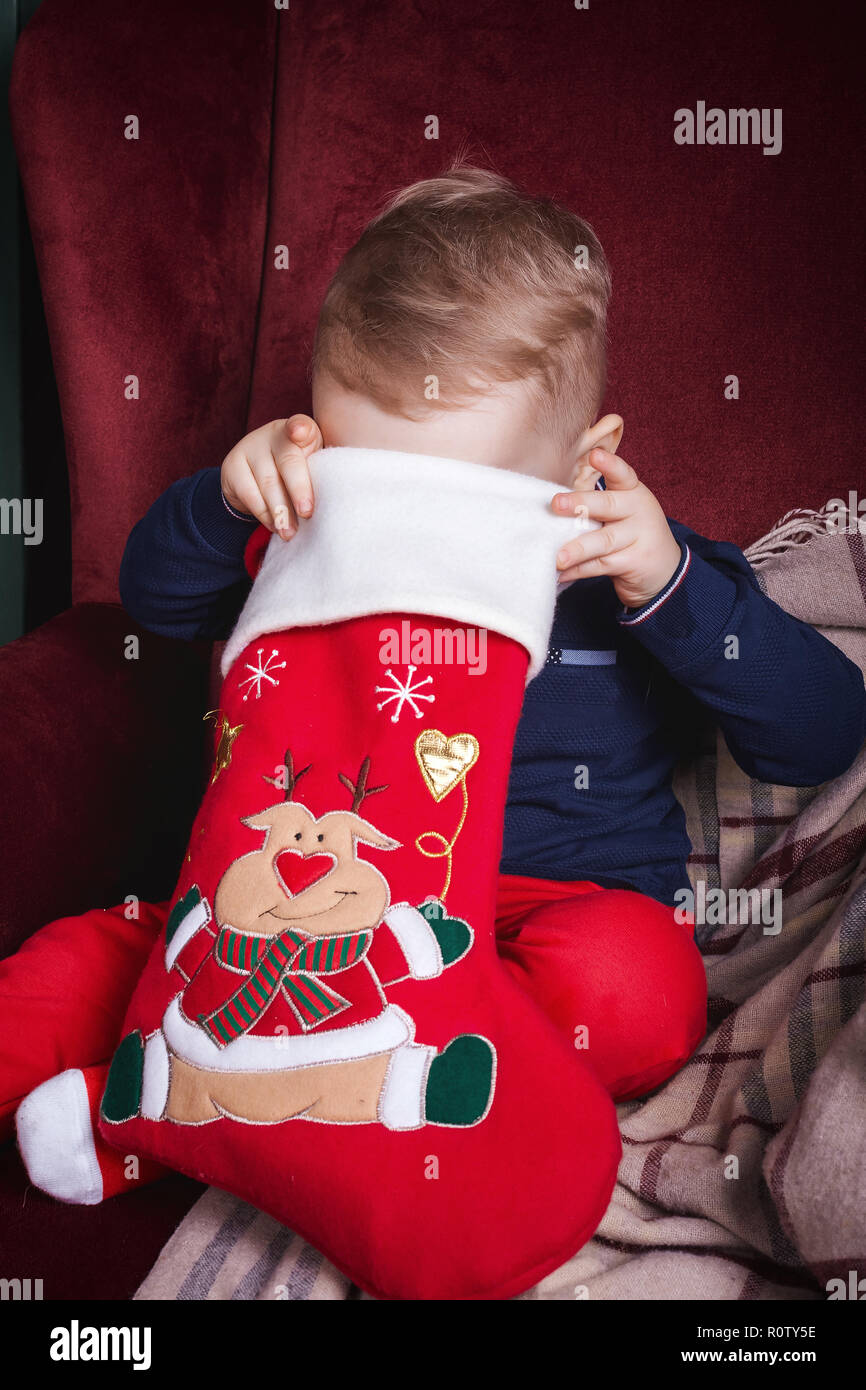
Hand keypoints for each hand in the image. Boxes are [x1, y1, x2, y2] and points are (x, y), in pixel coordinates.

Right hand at [221, 415, 323, 540]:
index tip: (300, 434)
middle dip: (298, 490)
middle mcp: (273, 434)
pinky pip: (249, 494)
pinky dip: (264, 514)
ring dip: (281, 512)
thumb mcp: (314, 465)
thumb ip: (323, 473)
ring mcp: (250, 448)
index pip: (301, 426)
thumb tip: (337, 502)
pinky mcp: (232, 466)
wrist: (258, 472)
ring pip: (268, 483)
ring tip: (290, 532)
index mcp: (301, 430)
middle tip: (307, 513)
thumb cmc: (299, 471)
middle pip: (287, 462)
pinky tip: (274, 526)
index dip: (300, 429)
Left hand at [551, 448, 682, 608]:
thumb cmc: (630, 532)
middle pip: (608, 506)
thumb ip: (597, 504)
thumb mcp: (623, 511)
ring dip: (578, 549)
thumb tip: (553, 506)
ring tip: (558, 557)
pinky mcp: (634, 562)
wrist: (664, 569)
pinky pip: (600, 566)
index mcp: (632, 492)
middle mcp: (638, 511)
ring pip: (603, 541)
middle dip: (581, 504)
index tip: (595, 455)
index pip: (622, 474)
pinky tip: (560, 574)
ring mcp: (638, 537)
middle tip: (556, 504)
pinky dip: (578, 570)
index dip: (609, 465)